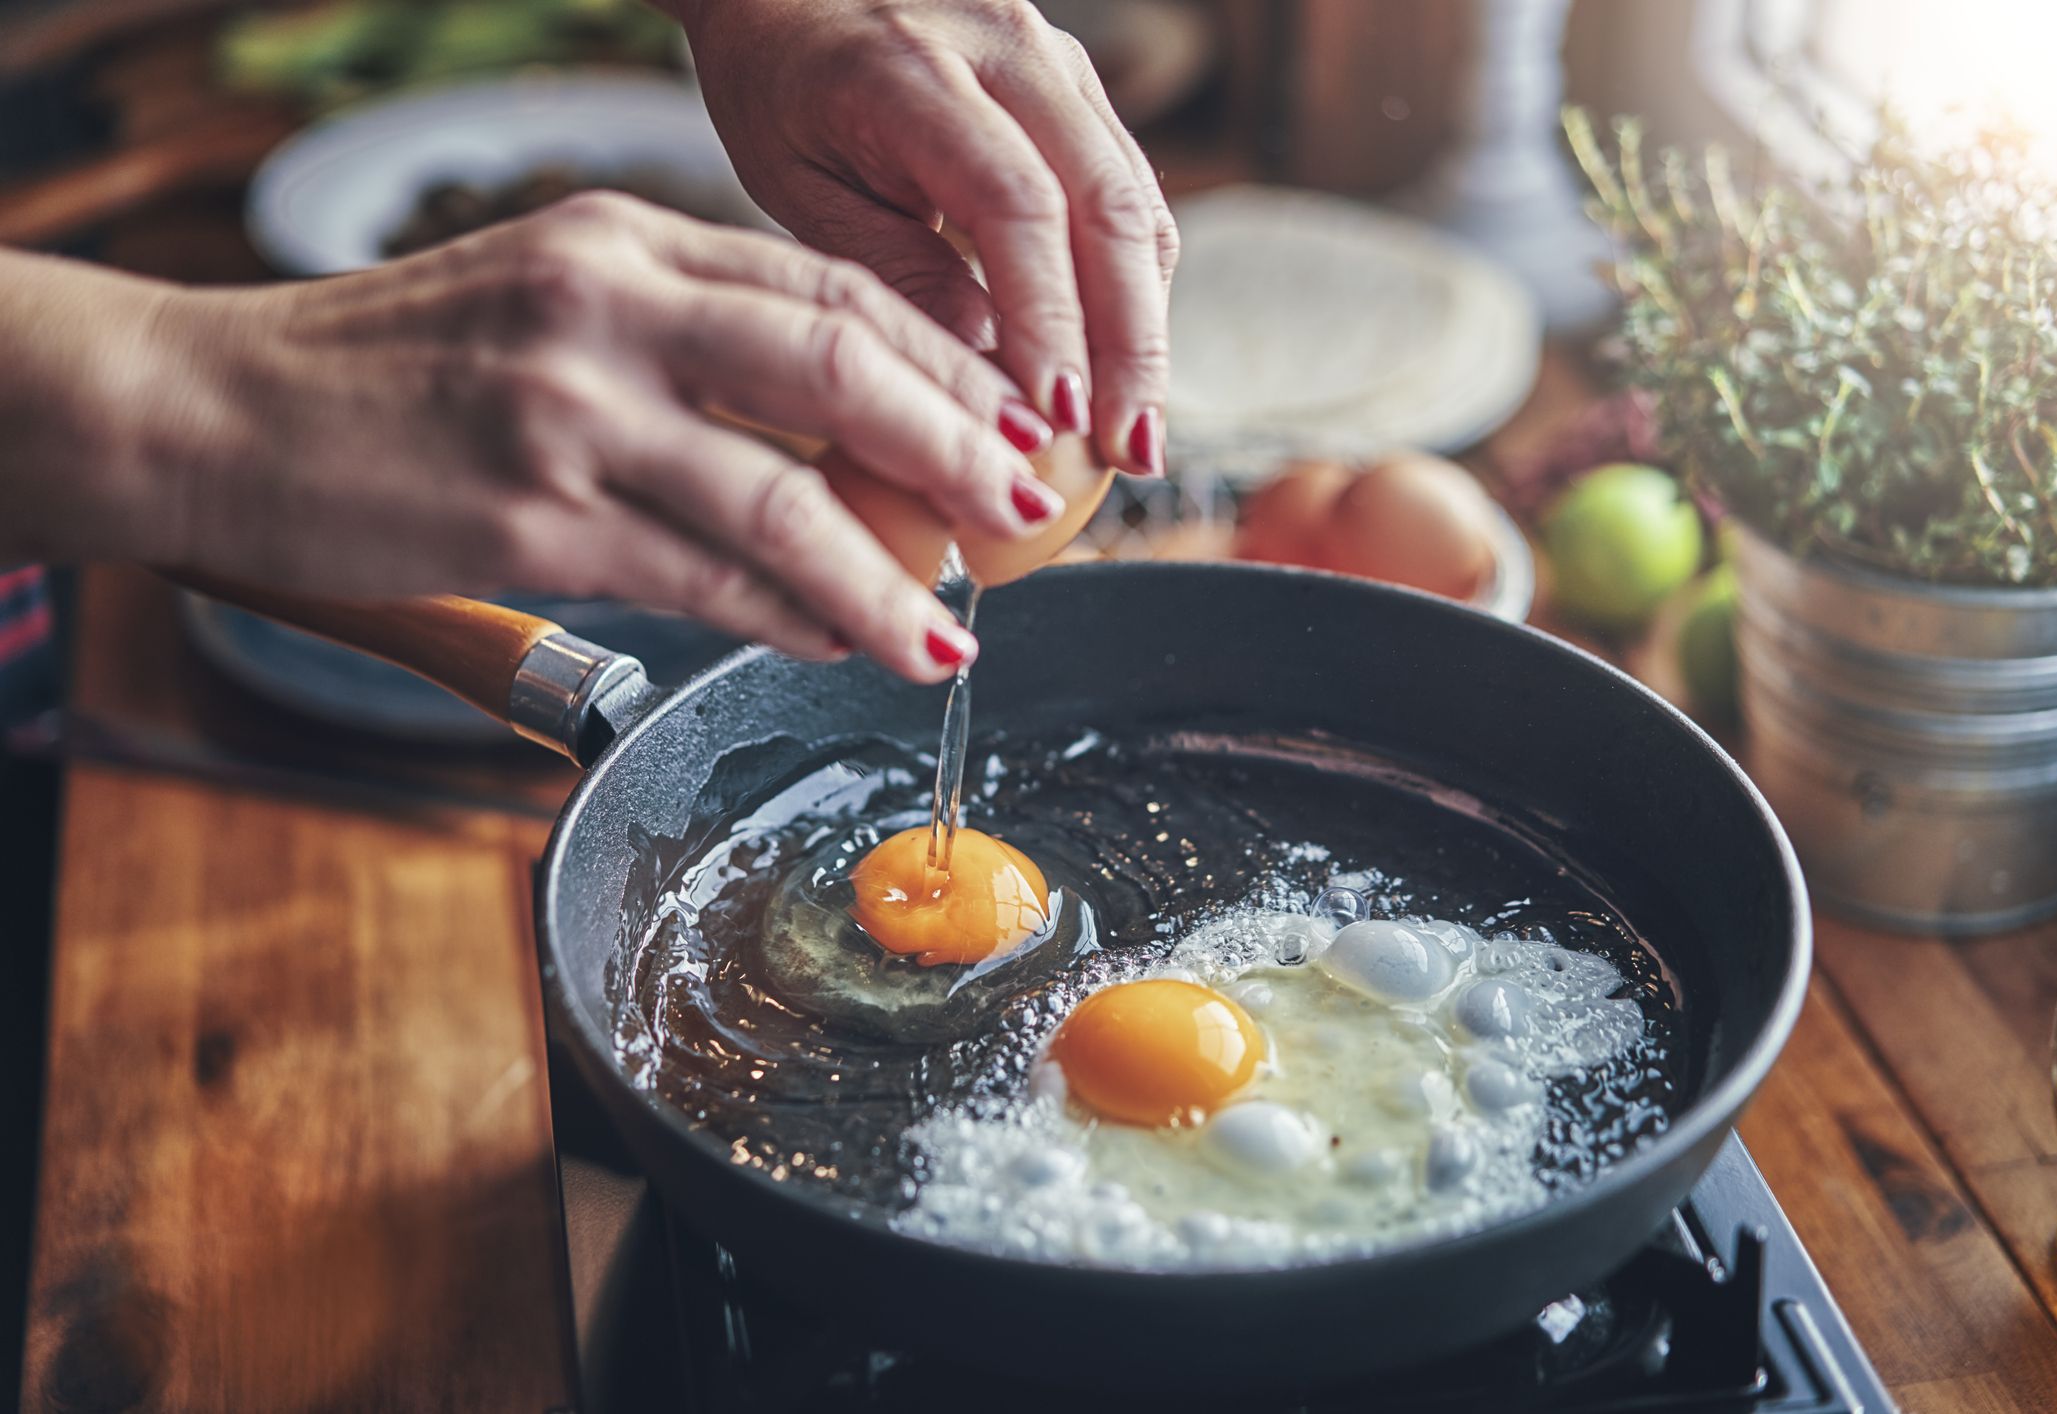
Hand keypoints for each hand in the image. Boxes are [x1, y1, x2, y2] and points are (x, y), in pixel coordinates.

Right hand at [0, 195, 1069, 681]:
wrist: (211, 407)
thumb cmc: (387, 368)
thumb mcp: (544, 300)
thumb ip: (678, 340)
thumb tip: (829, 432)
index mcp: (621, 240)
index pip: (826, 287)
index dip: (941, 362)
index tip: (1006, 421)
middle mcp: (605, 306)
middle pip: (837, 364)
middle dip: (957, 446)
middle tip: (1024, 510)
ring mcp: (568, 412)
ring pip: (785, 495)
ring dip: (887, 577)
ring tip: (948, 631)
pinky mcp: (531, 520)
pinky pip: (703, 578)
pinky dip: (788, 617)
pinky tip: (837, 641)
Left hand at [677, 0, 1178, 475]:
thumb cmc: (778, 87)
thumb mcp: (799, 185)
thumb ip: (891, 270)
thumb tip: (987, 376)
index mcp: (914, 71)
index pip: (1017, 204)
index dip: (1051, 320)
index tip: (1058, 419)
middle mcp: (1008, 50)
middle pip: (1107, 207)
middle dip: (1130, 345)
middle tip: (1130, 451)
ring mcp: (1057, 61)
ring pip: (1136, 205)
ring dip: (1146, 328)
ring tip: (1137, 430)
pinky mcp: (1079, 88)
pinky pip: (1129, 196)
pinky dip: (1134, 289)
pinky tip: (1121, 368)